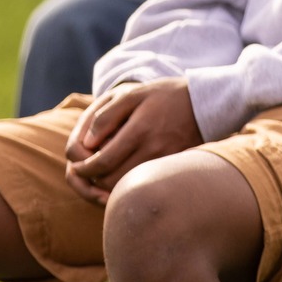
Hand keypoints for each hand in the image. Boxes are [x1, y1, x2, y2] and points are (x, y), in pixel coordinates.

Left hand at [62, 78, 203, 205]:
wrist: (206, 102)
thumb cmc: (164, 95)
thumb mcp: (131, 94)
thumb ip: (105, 117)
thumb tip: (87, 144)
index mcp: (140, 130)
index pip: (101, 162)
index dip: (82, 169)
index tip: (76, 166)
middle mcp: (154, 149)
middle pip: (112, 181)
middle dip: (92, 180)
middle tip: (87, 171)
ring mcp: (166, 160)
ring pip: (127, 186)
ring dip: (108, 185)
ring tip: (103, 173)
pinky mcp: (173, 166)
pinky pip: (144, 184)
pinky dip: (128, 183)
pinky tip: (123, 173)